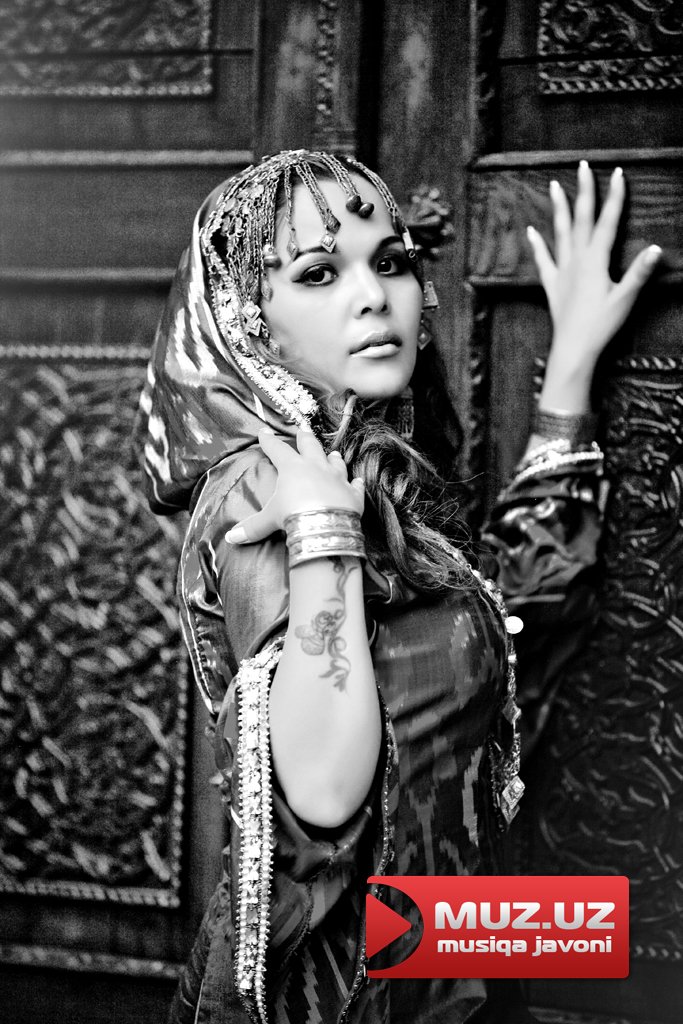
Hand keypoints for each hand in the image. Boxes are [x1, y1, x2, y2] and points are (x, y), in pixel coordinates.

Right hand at [226, 426, 363, 543]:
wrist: (324, 525)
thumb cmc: (294, 515)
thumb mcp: (269, 520)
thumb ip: (252, 527)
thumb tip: (231, 538)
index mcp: (293, 468)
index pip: (277, 450)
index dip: (269, 441)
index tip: (263, 432)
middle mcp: (316, 467)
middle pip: (310, 447)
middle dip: (305, 438)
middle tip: (303, 429)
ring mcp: (337, 479)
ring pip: (335, 463)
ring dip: (333, 458)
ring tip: (333, 453)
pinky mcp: (352, 494)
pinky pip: (355, 486)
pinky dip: (356, 484)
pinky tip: (358, 481)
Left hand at [527, 161, 660, 407]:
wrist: (573, 349)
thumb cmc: (600, 326)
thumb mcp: (624, 299)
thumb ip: (638, 273)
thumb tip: (656, 249)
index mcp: (595, 261)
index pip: (607, 222)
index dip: (614, 197)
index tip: (618, 173)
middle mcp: (576, 261)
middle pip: (581, 219)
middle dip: (584, 191)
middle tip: (582, 166)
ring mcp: (562, 271)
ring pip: (560, 233)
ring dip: (559, 209)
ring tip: (553, 185)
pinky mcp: (552, 285)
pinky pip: (543, 260)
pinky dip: (537, 244)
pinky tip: (531, 231)